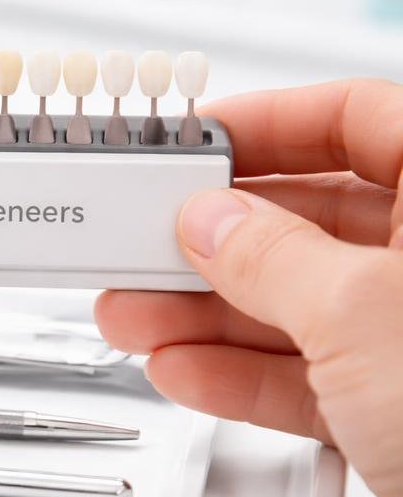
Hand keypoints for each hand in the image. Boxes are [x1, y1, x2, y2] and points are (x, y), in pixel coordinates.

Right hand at [95, 79, 402, 496]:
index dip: (272, 122)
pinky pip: (310, 375)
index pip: (363, 121)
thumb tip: (211, 222)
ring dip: (207, 311)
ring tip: (133, 313)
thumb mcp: (356, 311)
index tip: (196, 142)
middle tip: (143, 238)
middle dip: (217, 237)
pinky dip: (242, 374)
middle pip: (318, 220)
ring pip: (303, 304)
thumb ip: (267, 254)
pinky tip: (182, 371)